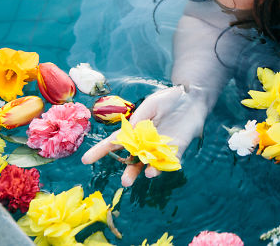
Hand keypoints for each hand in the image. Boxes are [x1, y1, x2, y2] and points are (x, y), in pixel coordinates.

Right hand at [81, 85, 207, 185]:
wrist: (193, 97)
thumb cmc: (169, 99)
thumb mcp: (151, 104)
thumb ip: (140, 117)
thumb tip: (128, 132)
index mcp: (135, 130)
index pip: (115, 142)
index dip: (100, 151)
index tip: (86, 160)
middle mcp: (146, 142)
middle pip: (133, 159)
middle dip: (128, 171)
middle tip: (125, 182)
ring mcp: (161, 147)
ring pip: (149, 164)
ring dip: (144, 172)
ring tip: (143, 176)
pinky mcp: (177, 149)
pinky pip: (168, 162)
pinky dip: (162, 167)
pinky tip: (156, 170)